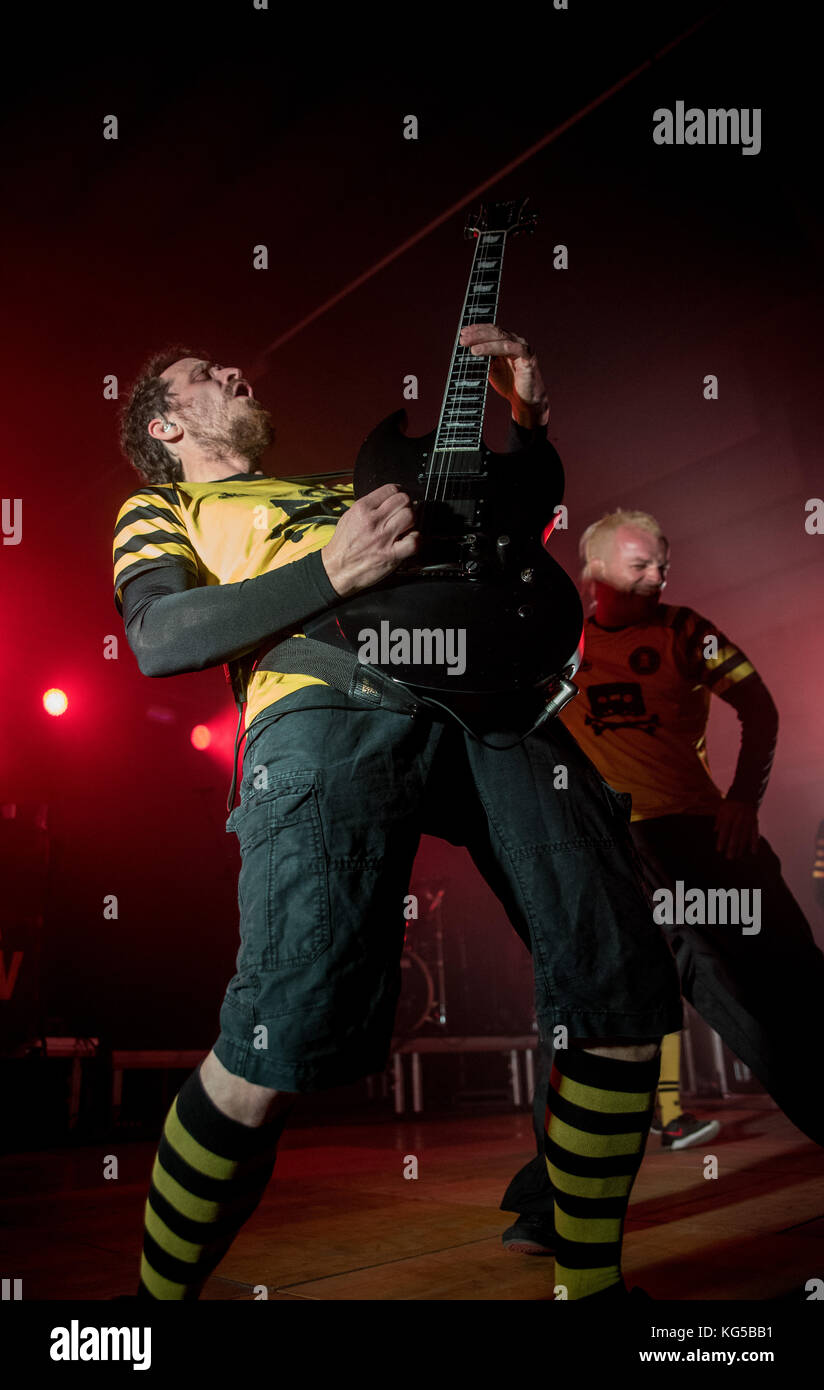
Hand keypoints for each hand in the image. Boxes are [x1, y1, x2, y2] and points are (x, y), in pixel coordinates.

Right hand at [321, 483, 419, 597]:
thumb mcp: (349, 517)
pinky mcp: (390, 555)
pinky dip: (416, 540)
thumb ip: (368, 507)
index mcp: (361, 509)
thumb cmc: (343, 546)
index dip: (399, 493)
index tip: (399, 499)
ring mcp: (382, 538)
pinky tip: (409, 541)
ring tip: (405, 527)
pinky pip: (413, 541)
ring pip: (410, 516)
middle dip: (406, 506)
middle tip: (403, 514)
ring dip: (411, 521)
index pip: (390, 489)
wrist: (336, 570)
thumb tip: (386, 500)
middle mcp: (372, 521)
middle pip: (403, 500)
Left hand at [459, 323, 548, 427]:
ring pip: (501, 338)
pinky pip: (510, 348)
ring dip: (483, 341)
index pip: (491, 330)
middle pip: (495, 332)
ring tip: (470, 348)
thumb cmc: (509, 384)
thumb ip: (482, 358)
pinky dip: (493, 348)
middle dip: (477, 334)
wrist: (524, 400)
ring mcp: (522, 347)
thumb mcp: (491, 369)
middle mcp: (515, 341)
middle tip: (462, 339)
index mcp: (507, 342)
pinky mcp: (527, 357)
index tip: (462, 332)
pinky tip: (480, 351)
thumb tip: (466, 351)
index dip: (477, 329)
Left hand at [714, 799, 759, 859]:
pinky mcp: (755, 821)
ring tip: (738, 856)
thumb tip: (715, 831)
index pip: (725, 829)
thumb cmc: (731, 804)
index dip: (722, 839)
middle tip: (729, 857)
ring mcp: (748, 820)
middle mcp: (738, 817)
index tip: (719, 849)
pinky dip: (755, 842)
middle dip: (732, 846)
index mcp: (729, 814)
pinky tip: (753, 851)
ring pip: (745, 835)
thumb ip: (718, 820)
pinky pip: (755, 833)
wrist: (746, 794)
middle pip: (735, 834)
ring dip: (742, 846)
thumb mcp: (722, 809)